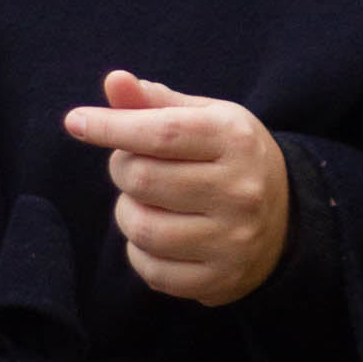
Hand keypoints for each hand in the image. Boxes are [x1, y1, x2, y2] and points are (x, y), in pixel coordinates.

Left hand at [63, 70, 290, 305]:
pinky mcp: (219, 280)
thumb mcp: (206, 119)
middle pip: (143, 179)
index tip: (76, 121)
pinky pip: (151, 270)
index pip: (161, 132)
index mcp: (235, 140)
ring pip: (142, 229)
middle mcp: (240, 191)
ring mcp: (232, 241)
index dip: (110, 127)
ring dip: (127, 213)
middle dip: (122, 169)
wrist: (286, 221)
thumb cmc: (229, 159)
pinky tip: (158, 236)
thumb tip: (115, 81)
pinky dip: (139, 252)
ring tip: (145, 202)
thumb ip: (156, 103)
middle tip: (134, 166)